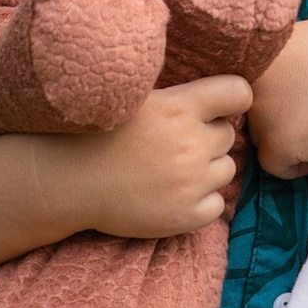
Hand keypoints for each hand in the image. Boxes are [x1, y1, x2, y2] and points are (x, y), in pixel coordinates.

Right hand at [54, 72, 252, 236]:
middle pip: (228, 135)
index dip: (231, 98)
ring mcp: (191, 183)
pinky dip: (202, 201)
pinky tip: (173, 194)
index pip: (239, 93)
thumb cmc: (97, 133)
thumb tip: (215, 92)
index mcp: (180, 107)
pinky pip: (218, 205)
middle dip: (209, 136)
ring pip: (227, 170)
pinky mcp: (186, 216)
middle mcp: (191, 144)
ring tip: (172, 169)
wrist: (68, 180)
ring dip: (207, 169)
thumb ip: (178, 95)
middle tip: (176, 142)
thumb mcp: (138, 99)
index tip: (217, 106)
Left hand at [244, 18, 307, 178]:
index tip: (302, 96)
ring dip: (289, 138)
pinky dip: (299, 166)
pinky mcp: (276, 143)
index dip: (276, 91)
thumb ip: (292, 51)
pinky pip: (275, 166)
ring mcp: (261, 113)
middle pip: (256, 108)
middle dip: (281, 114)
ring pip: (262, 137)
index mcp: (263, 52)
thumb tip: (288, 64)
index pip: (253, 81)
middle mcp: (253, 81)